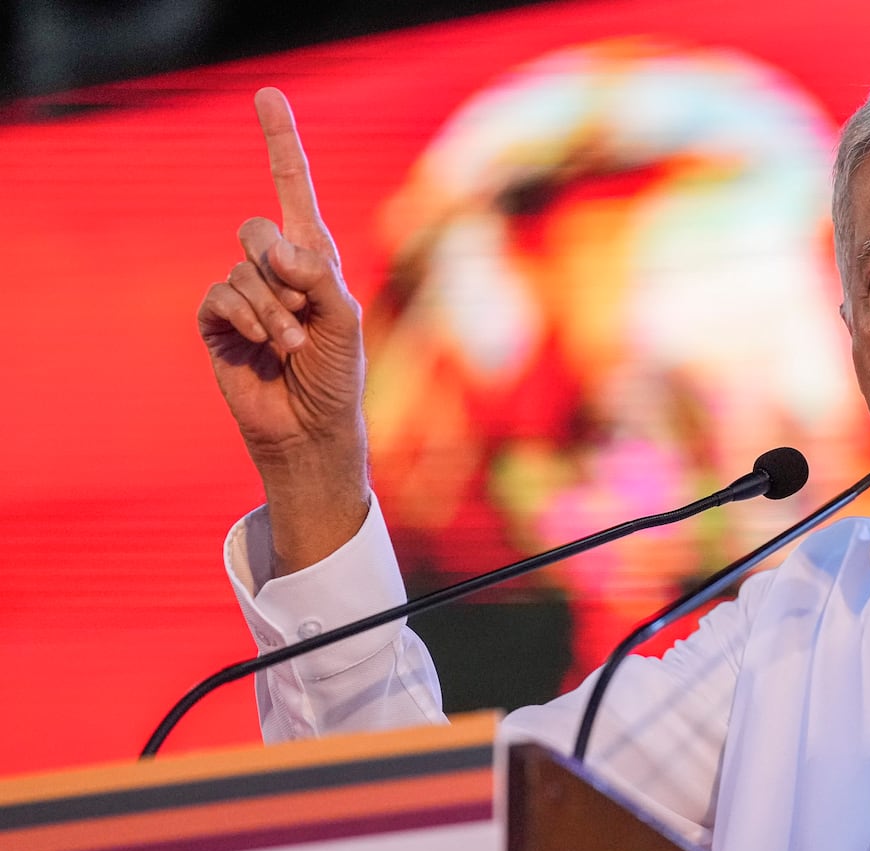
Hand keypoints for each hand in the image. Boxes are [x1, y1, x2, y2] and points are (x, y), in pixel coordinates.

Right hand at [198, 88, 368, 571]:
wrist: (313, 429)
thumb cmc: (340, 376)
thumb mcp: (345, 319)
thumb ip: (317, 275)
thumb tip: (272, 246)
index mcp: (315, 258)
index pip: (293, 188)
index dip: (280, 143)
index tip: (267, 96)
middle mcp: (276, 268)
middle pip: (258, 227)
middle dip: (282, 268)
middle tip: (304, 313)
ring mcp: (244, 294)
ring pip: (243, 269)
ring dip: (273, 310)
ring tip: (292, 345)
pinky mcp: (218, 323)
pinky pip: (218, 295)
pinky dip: (246, 317)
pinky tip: (265, 345)